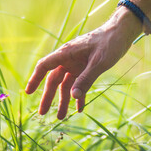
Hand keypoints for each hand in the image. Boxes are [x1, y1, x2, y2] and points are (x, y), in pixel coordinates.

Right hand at [25, 7, 140, 118]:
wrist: (121, 33)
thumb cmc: (109, 43)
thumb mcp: (98, 62)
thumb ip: (86, 79)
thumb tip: (72, 97)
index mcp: (66, 53)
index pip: (44, 66)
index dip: (35, 79)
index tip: (28, 92)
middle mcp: (68, 60)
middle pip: (53, 80)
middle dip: (48, 97)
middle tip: (42, 114)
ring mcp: (76, 65)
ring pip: (66, 85)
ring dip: (63, 100)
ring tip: (61, 117)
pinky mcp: (85, 69)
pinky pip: (79, 85)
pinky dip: (79, 96)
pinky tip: (79, 109)